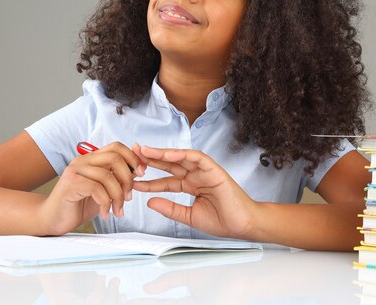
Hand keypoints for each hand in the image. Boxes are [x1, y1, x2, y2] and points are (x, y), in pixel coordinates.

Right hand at [39, 142, 145, 234]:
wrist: (53, 219)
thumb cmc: (79, 204)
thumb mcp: (104, 190)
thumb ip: (118, 178)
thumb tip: (139, 168)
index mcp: (92, 159)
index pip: (116, 147)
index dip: (133, 158)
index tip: (141, 173)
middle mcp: (82, 160)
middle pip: (115, 157)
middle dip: (128, 178)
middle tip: (129, 196)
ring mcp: (75, 171)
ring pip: (107, 176)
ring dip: (117, 196)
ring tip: (117, 210)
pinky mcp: (70, 184)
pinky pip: (97, 189)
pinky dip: (105, 204)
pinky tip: (105, 214)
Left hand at [132, 147, 258, 238]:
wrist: (242, 225)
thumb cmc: (221, 221)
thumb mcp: (188, 216)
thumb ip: (170, 208)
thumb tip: (149, 202)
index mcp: (191, 186)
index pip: (166, 180)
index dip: (150, 180)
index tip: (134, 180)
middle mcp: (196, 176)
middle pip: (170, 165)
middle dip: (152, 159)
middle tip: (134, 154)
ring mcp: (204, 171)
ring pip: (180, 158)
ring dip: (163, 153)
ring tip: (145, 151)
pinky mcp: (213, 168)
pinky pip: (196, 157)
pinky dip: (182, 154)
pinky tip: (167, 155)